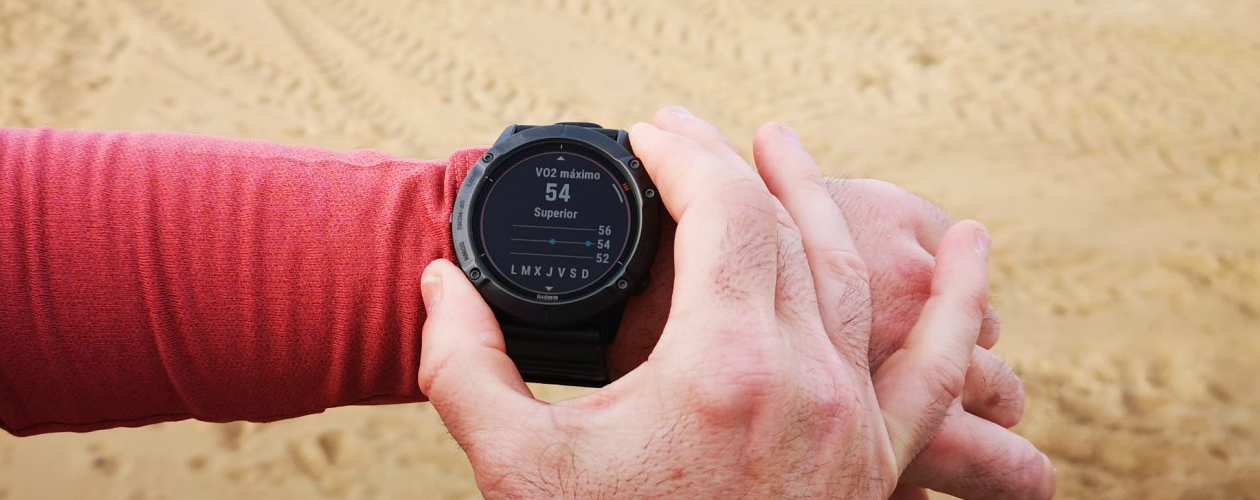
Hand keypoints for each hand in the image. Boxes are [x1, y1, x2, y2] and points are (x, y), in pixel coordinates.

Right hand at [418, 118, 991, 496]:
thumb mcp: (517, 469)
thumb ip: (465, 366)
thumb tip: (440, 284)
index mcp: (723, 368)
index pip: (722, 213)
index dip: (683, 155)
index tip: (648, 134)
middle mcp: (805, 381)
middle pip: (783, 227)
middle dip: (730, 165)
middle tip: (687, 135)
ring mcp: (854, 420)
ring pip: (852, 273)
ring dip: (816, 199)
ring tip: (783, 146)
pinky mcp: (881, 461)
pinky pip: (944, 366)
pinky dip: (964, 302)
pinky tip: (975, 248)